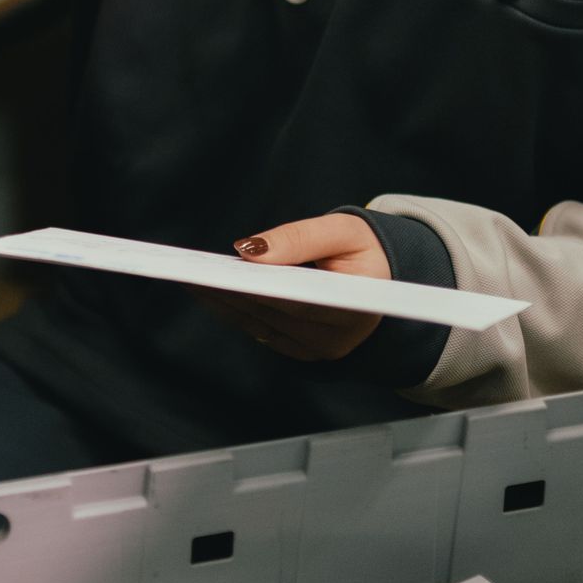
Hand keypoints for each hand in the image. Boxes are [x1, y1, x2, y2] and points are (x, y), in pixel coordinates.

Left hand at [197, 212, 387, 361]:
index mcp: (355, 307)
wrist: (387, 280)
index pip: (299, 302)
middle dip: (231, 292)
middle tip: (196, 272)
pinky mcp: (303, 351)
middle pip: (272, 314)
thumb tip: (250, 250)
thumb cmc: (368, 252)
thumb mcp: (345, 231)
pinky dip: (236, 311)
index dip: (259, 289)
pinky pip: (262, 331)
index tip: (227, 271)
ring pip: (261, 325)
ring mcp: (318, 350)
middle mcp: (336, 338)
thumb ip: (300, 238)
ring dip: (225, 303)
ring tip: (195, 278)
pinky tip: (213, 294)